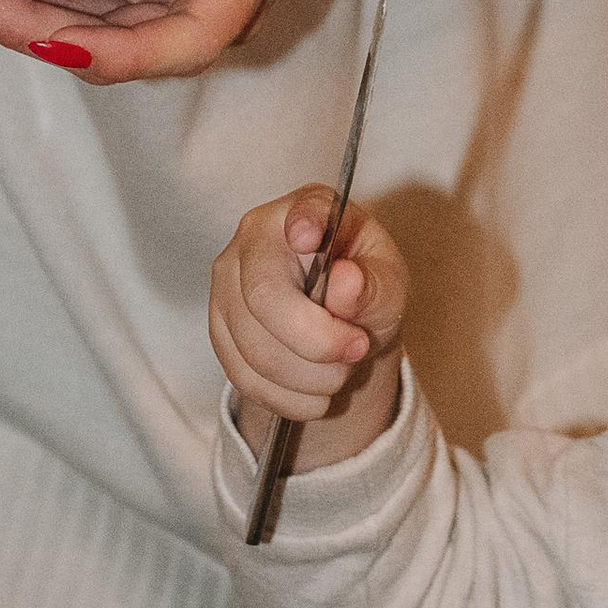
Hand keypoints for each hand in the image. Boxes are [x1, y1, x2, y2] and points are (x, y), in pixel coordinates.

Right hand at [210, 189, 408, 471]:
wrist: (342, 325)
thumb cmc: (365, 289)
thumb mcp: (389, 285)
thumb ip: (376, 284)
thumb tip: (345, 283)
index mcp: (307, 211)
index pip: (303, 212)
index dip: (305, 223)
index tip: (310, 238)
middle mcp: (254, 239)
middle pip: (265, 297)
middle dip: (318, 341)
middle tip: (357, 350)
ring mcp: (227, 284)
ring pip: (255, 347)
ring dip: (309, 376)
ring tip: (340, 372)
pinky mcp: (218, 329)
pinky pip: (245, 376)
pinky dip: (288, 397)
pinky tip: (316, 393)